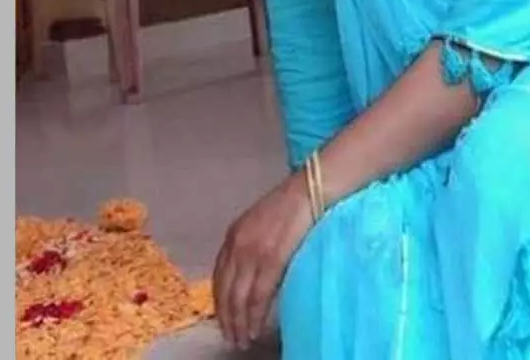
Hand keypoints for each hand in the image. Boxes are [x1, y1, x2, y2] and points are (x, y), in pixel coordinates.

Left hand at [212, 173, 313, 348]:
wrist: (310, 189)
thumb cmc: (292, 206)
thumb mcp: (261, 225)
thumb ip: (251, 248)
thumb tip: (251, 277)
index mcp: (232, 236)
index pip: (219, 278)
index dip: (220, 303)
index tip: (224, 321)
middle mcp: (236, 245)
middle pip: (225, 291)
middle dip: (226, 319)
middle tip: (231, 339)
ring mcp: (252, 252)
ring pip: (239, 298)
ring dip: (239, 323)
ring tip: (242, 340)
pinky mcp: (271, 259)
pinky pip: (258, 295)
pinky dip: (254, 316)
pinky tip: (255, 329)